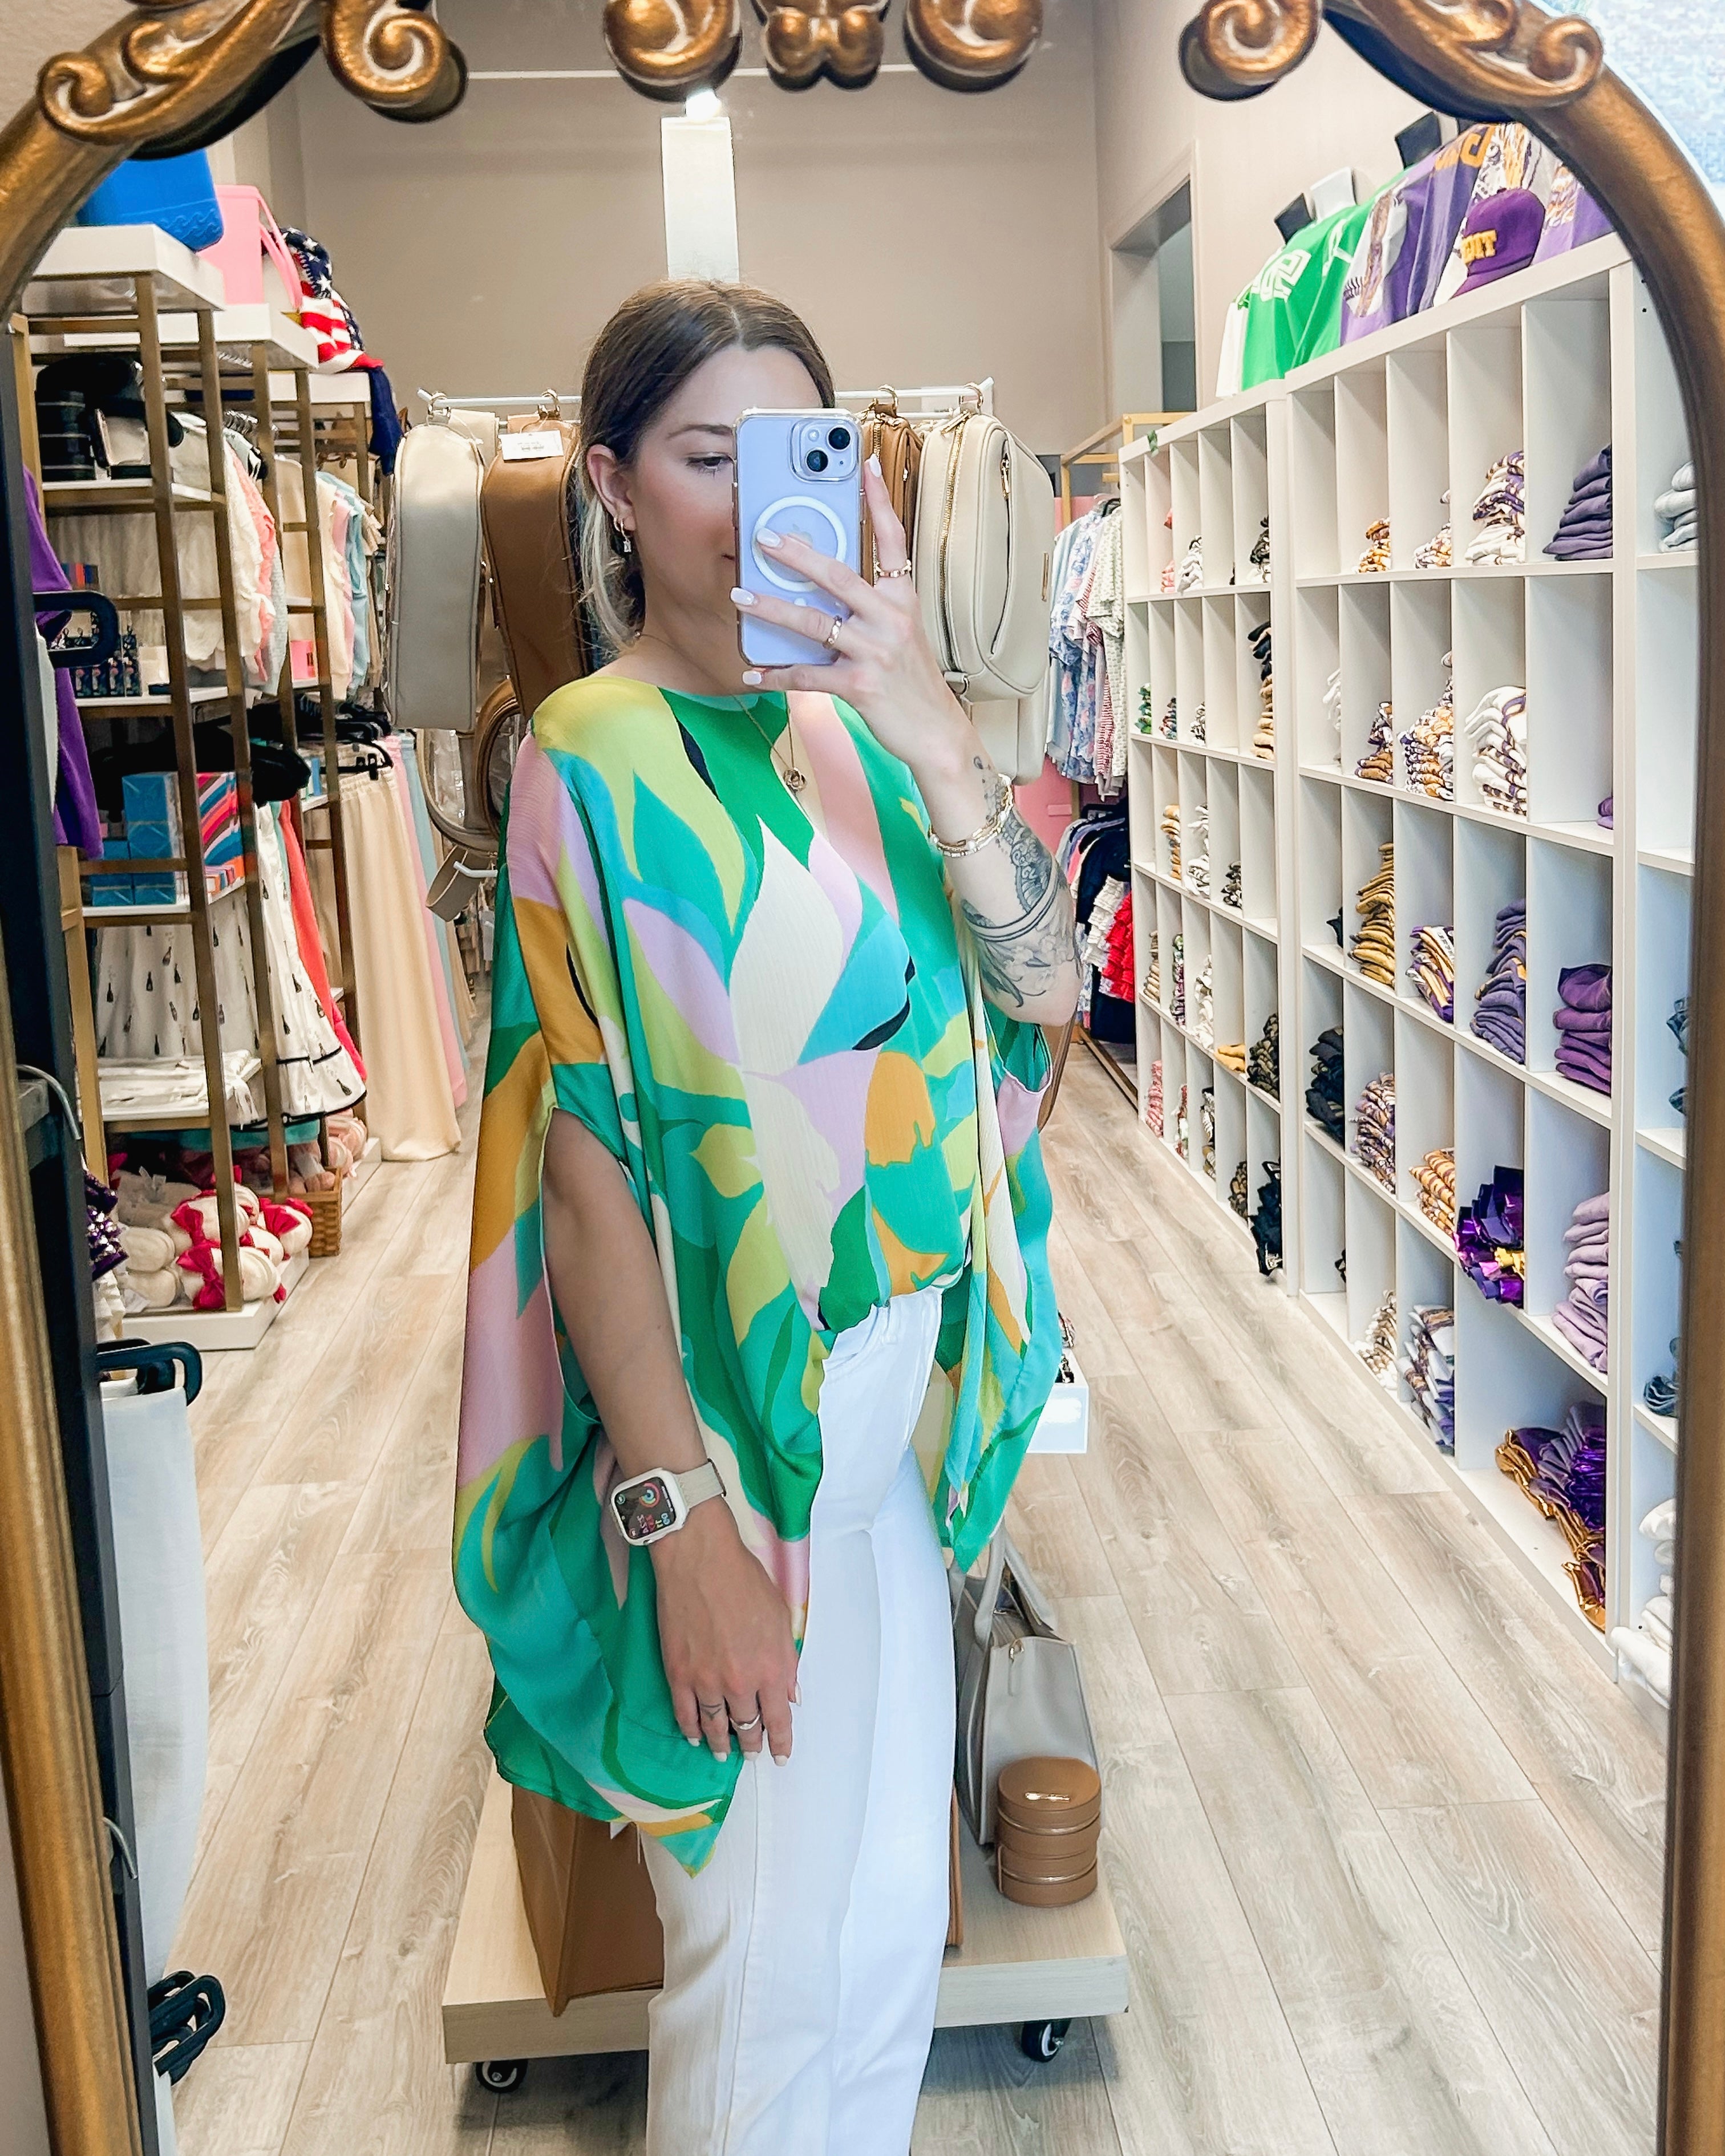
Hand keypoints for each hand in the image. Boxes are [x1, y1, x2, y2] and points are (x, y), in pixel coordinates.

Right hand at [652, 1501, 798, 1763]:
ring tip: (724, 1755)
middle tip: (753, 1754)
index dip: (781, 1741)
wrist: (700, 1560)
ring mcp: (706, 1681)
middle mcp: (740, 1683)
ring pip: (715, 1726)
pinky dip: (691, 1729)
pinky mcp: (678, 1673)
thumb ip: (787, 1660)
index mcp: (770, 1668)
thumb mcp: (780, 1617)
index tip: (781, 1756)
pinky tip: (695, 1737)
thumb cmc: (745, 1580)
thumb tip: (791, 1695)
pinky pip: (685, 1714)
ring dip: (721, 1744)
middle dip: (752, 1744)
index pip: (778, 1719)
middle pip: (747, 1726)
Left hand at [733, 456, 973, 778]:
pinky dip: (776, 676)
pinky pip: (808, 676)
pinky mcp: (860, 685)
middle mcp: (891, 618)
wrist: (937, 732)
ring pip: (814, 623)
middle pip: (838, 575)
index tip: (865, 467)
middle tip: (764, 537)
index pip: (892, 541)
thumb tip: (823, 590)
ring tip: (740, 598)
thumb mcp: (902, 634)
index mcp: (903, 598)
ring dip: (772, 610)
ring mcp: (875, 652)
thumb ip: (871, 607)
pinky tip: (753, 672)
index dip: (878, 502)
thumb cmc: (913, 682)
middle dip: (797, 554)